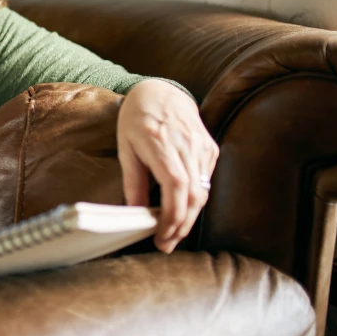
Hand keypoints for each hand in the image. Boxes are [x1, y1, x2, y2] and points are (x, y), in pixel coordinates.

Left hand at [117, 79, 218, 252]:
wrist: (161, 91)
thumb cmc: (136, 119)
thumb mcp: (125, 147)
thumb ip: (132, 180)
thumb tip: (135, 212)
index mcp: (160, 143)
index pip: (175, 186)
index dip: (172, 216)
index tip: (161, 236)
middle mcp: (186, 145)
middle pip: (193, 195)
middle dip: (181, 225)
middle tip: (166, 244)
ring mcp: (202, 147)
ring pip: (203, 191)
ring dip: (189, 217)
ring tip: (172, 234)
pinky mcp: (211, 149)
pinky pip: (206, 181)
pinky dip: (195, 200)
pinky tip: (182, 211)